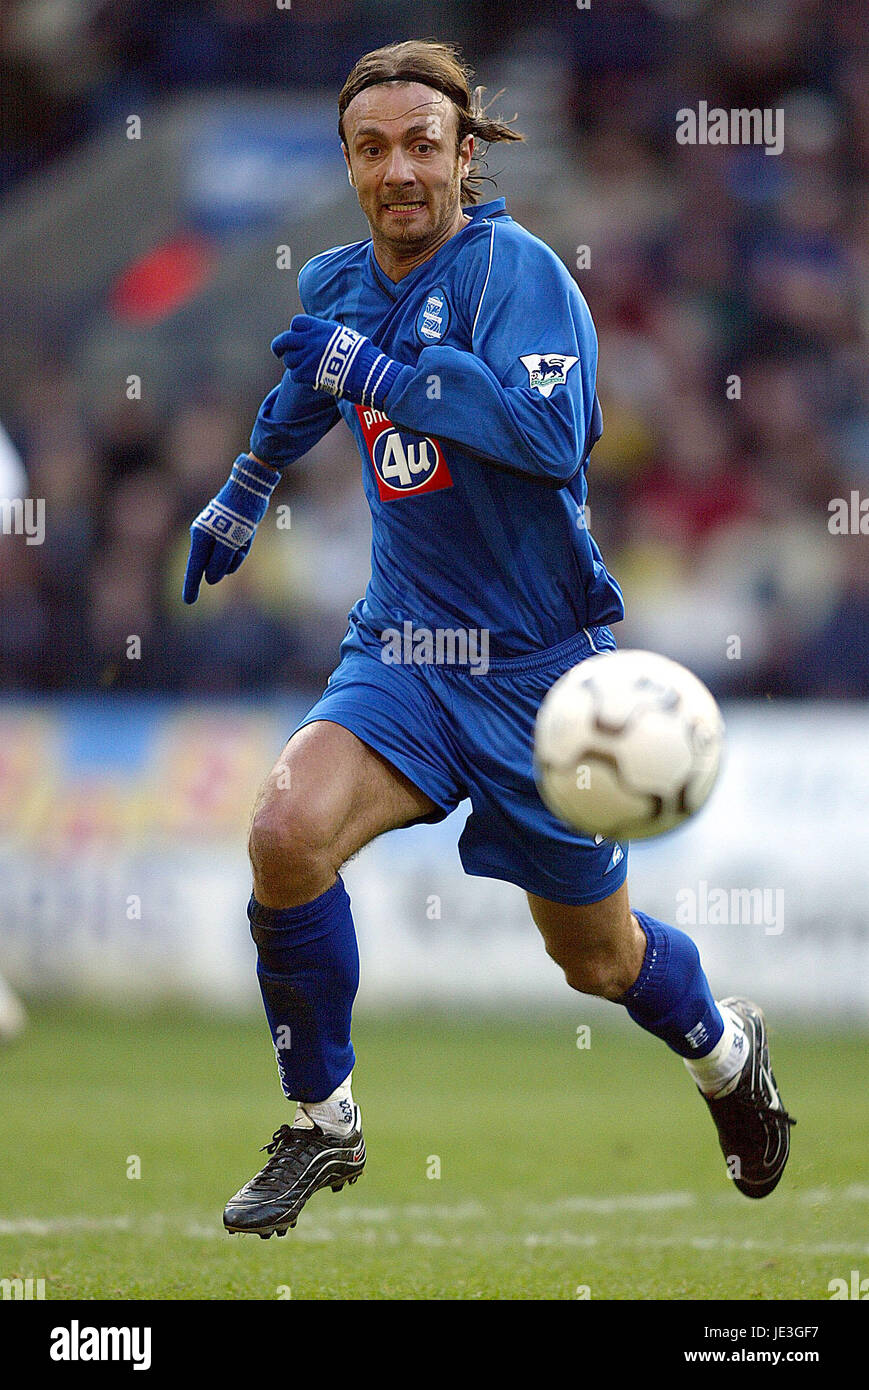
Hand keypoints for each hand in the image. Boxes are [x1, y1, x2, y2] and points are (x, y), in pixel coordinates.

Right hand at [182, 453, 279, 604]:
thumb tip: (211, 580)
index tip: (189, 602)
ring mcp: (216, 538)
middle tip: (239, 543)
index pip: (194, 568)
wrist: (250, 490)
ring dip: (237, 556)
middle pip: (213, 566)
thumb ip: (220, 563)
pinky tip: (248, 536)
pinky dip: (242, 549)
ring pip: (226, 562)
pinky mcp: (228, 536)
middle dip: (228, 562)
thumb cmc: (239, 515)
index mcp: (200, 538)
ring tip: (244, 537)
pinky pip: (234, 553)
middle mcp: (205, 539)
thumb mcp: (231, 542)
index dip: (191, 586)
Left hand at [272, 315, 409, 409]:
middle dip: (278, 346)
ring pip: (289, 360)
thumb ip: (326, 330)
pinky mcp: (306, 373)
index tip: (296, 336)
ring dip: (294, 364)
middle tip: (278, 352)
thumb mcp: (343, 333)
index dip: (294, 330)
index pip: (296, 324)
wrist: (363, 370)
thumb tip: (320, 329)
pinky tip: (309, 378)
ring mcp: (306, 357)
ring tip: (304, 368)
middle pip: (284, 340)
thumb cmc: (358, 352)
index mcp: (318, 328)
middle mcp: (309, 341)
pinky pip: (294, 375)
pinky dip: (300, 377)